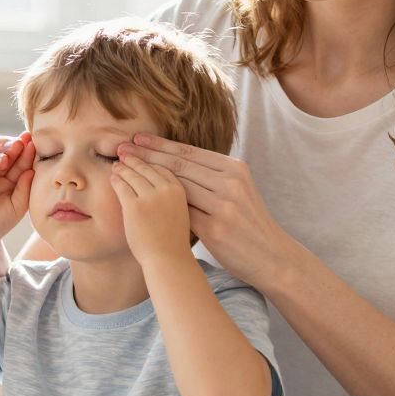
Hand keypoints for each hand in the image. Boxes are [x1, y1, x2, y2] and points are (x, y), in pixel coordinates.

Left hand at [109, 157, 193, 267]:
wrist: (167, 259)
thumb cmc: (171, 240)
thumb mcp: (178, 212)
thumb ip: (169, 196)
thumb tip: (154, 183)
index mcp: (179, 190)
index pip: (162, 167)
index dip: (149, 161)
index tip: (141, 157)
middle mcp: (166, 190)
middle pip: (146, 167)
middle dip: (134, 159)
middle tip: (124, 152)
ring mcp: (150, 198)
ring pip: (133, 174)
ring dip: (123, 168)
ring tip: (116, 165)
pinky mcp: (135, 207)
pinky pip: (122, 186)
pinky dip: (116, 180)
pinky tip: (112, 178)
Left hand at [115, 136, 292, 286]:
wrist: (272, 257)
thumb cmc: (249, 225)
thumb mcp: (238, 192)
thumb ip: (213, 178)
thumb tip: (178, 166)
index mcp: (235, 169)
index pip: (190, 152)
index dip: (161, 145)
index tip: (137, 138)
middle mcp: (230, 183)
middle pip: (180, 165)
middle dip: (147, 155)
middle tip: (121, 147)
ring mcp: (223, 205)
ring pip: (177, 186)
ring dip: (147, 177)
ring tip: (124, 170)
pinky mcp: (216, 229)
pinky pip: (180, 213)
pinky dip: (158, 205)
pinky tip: (140, 202)